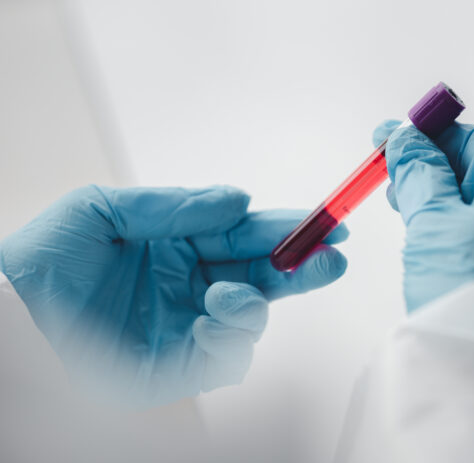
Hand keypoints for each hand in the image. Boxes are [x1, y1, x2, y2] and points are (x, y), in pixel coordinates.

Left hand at [0, 185, 347, 405]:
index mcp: (178, 243)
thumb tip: (238, 200)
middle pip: (261, 275)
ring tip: (225, 294)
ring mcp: (186, 326)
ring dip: (254, 303)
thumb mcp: (101, 210)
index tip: (327, 222)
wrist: (6, 316)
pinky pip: (225, 358)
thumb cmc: (43, 259)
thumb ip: (173, 206)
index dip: (286, 228)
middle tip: (334, 257)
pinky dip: (229, 338)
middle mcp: (190, 283)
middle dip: (301, 266)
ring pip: (250, 317)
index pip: (243, 234)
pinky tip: (209, 318)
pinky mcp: (176, 367)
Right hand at [373, 120, 473, 311]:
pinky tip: (430, 235)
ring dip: (440, 198)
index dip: (429, 135)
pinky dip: (456, 227)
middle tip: (389, 174)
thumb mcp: (433, 219)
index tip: (391, 138)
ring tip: (403, 205)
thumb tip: (406, 138)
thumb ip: (418, 173)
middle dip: (431, 168)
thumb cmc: (467, 284)